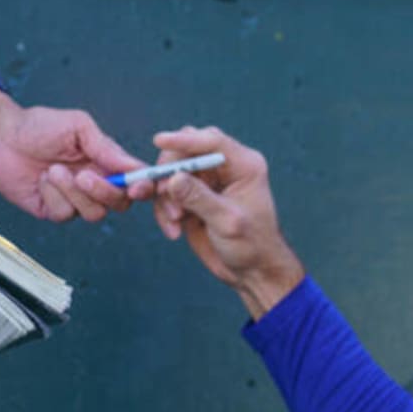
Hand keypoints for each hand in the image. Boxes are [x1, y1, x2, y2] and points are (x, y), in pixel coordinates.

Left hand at [0, 88, 141, 222]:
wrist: (0, 135)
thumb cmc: (39, 126)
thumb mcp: (79, 127)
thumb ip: (107, 147)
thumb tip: (134, 167)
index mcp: (107, 163)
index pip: (136, 181)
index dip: (144, 188)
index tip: (137, 186)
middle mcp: (95, 184)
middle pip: (120, 204)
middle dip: (105, 192)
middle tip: (84, 175)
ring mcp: (74, 199)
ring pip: (94, 213)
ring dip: (74, 193)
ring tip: (53, 170)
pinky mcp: (52, 210)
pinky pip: (65, 214)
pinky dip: (54, 195)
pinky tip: (42, 179)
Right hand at [140, 125, 303, 318]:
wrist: (252, 272)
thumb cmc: (252, 246)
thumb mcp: (227, 222)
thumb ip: (200, 198)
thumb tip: (173, 178)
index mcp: (244, 165)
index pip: (212, 141)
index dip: (184, 139)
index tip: (159, 140)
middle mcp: (225, 168)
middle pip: (186, 150)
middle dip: (169, 170)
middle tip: (162, 194)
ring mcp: (207, 182)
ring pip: (172, 172)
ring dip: (165, 196)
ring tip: (175, 221)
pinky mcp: (192, 198)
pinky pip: (167, 193)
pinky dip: (164, 210)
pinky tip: (174, 231)